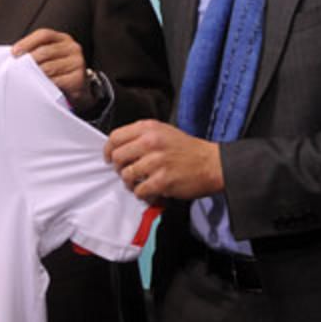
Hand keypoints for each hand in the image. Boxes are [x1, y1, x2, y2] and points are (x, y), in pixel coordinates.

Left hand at [11, 28, 92, 111]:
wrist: (78, 89)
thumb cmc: (59, 71)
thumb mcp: (50, 57)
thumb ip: (36, 52)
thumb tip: (14, 55)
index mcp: (63, 39)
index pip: (44, 34)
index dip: (27, 42)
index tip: (14, 53)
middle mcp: (72, 47)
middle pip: (45, 51)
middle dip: (28, 60)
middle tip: (17, 69)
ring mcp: (77, 62)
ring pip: (49, 67)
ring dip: (34, 74)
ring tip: (25, 79)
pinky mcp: (78, 78)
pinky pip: (56, 81)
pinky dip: (45, 85)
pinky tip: (39, 88)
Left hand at [104, 119, 223, 201]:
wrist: (211, 163)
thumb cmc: (188, 149)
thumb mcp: (164, 132)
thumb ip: (141, 136)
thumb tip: (119, 147)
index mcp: (149, 128)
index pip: (115, 137)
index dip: (108, 149)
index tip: (109, 157)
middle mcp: (150, 142)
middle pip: (117, 157)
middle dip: (119, 167)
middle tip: (127, 171)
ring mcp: (156, 162)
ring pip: (126, 175)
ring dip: (130, 182)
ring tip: (139, 182)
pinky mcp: (162, 181)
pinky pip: (139, 190)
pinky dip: (142, 193)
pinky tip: (150, 190)